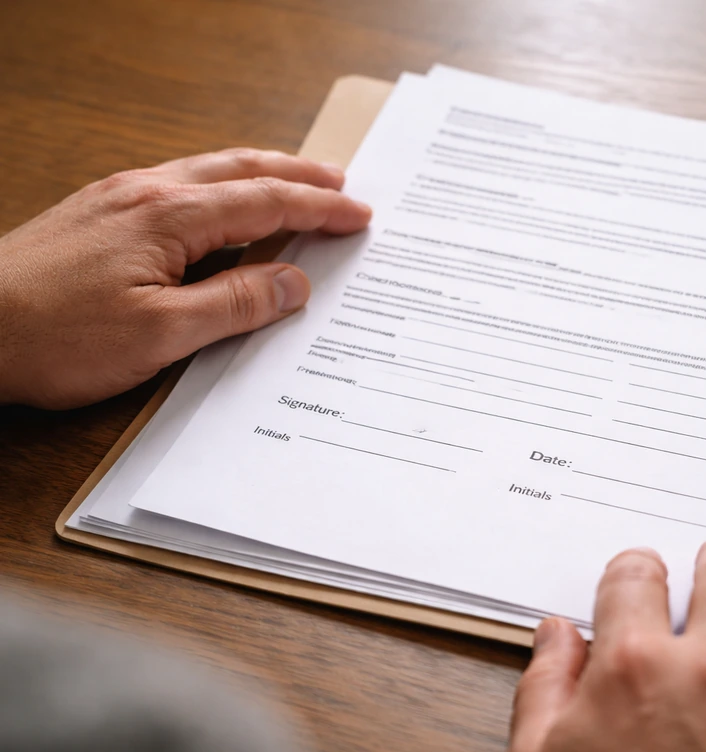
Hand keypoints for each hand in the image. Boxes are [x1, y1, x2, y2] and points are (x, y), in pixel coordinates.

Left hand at [0, 148, 370, 408]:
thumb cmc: (54, 336)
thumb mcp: (160, 334)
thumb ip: (235, 304)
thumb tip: (294, 283)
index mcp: (169, 216)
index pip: (265, 202)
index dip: (318, 208)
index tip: (359, 215)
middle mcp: (145, 192)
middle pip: (240, 169)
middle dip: (297, 174)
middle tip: (341, 182)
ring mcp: (118, 198)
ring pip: (208, 173)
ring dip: (259, 176)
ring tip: (295, 185)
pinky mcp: (100, 215)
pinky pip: (179, 188)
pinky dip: (221, 192)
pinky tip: (224, 210)